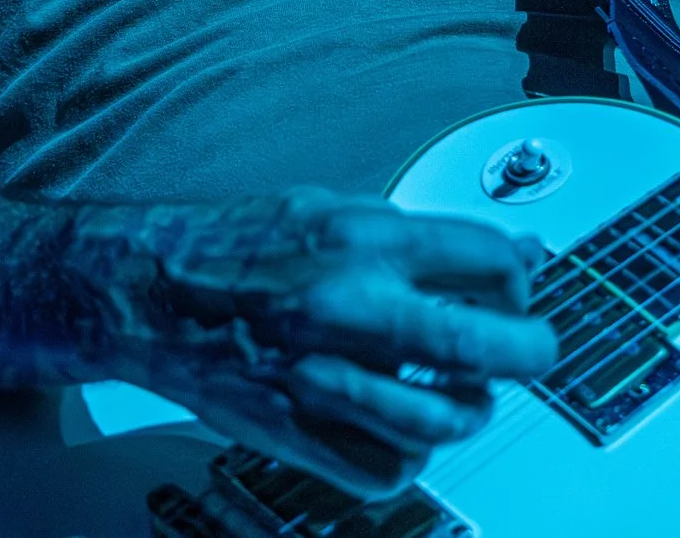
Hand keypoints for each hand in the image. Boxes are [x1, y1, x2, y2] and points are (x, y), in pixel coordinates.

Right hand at [74, 189, 557, 498]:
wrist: (147, 290)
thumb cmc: (236, 246)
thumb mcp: (335, 208)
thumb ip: (423, 235)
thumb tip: (515, 251)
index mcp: (365, 240)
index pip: (493, 261)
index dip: (520, 281)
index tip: (512, 291)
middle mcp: (353, 306)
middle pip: (493, 348)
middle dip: (532, 353)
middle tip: (529, 353)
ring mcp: (327, 376)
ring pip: (447, 421)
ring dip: (464, 411)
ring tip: (454, 392)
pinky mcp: (299, 432)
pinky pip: (387, 470)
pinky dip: (401, 458)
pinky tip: (391, 427)